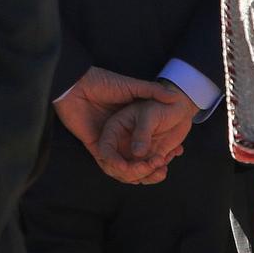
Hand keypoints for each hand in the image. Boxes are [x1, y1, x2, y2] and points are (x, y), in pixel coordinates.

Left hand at [54, 68, 193, 184]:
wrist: (77, 84)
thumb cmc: (103, 82)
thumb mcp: (132, 86)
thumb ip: (152, 91)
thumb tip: (174, 97)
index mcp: (129, 122)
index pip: (148, 141)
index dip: (162, 148)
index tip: (176, 152)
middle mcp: (119, 134)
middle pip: (138, 157)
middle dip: (152, 164)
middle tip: (165, 165)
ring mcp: (107, 141)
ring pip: (124, 164)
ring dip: (137, 170)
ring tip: (152, 169)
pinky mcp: (94, 146)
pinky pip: (106, 164)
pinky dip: (118, 169)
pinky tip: (131, 170)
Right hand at [96, 92, 192, 184]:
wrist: (178, 110)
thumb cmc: (161, 107)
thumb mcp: (150, 114)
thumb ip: (142, 133)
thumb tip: (137, 154)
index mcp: (114, 129)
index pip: (105, 149)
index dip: (112, 160)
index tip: (124, 167)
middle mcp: (120, 144)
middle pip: (115, 167)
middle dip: (132, 172)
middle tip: (149, 166)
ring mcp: (132, 154)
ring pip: (131, 175)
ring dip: (145, 175)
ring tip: (161, 162)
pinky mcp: (146, 160)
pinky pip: (145, 175)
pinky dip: (154, 176)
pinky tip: (164, 168)